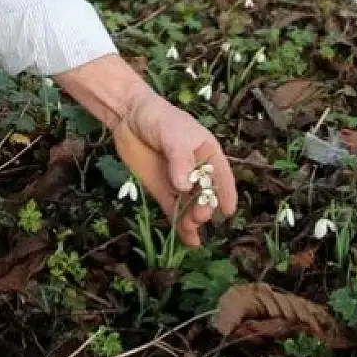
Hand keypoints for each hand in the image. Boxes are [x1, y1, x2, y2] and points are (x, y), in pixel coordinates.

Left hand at [112, 93, 238, 244]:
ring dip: (192, 220)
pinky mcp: (162, 191)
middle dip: (203, 207)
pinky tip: (187, 240)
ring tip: (191, 232)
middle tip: (198, 216)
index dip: (226, 194)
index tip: (228, 212)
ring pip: (190, 206)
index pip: (221, 177)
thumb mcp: (172, 134)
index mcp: (207, 153)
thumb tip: (185, 187)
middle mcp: (197, 171)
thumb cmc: (158, 117)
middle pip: (205, 195)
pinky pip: (173, 210)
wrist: (128, 116)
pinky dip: (179, 225)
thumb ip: (180, 160)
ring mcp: (179, 182)